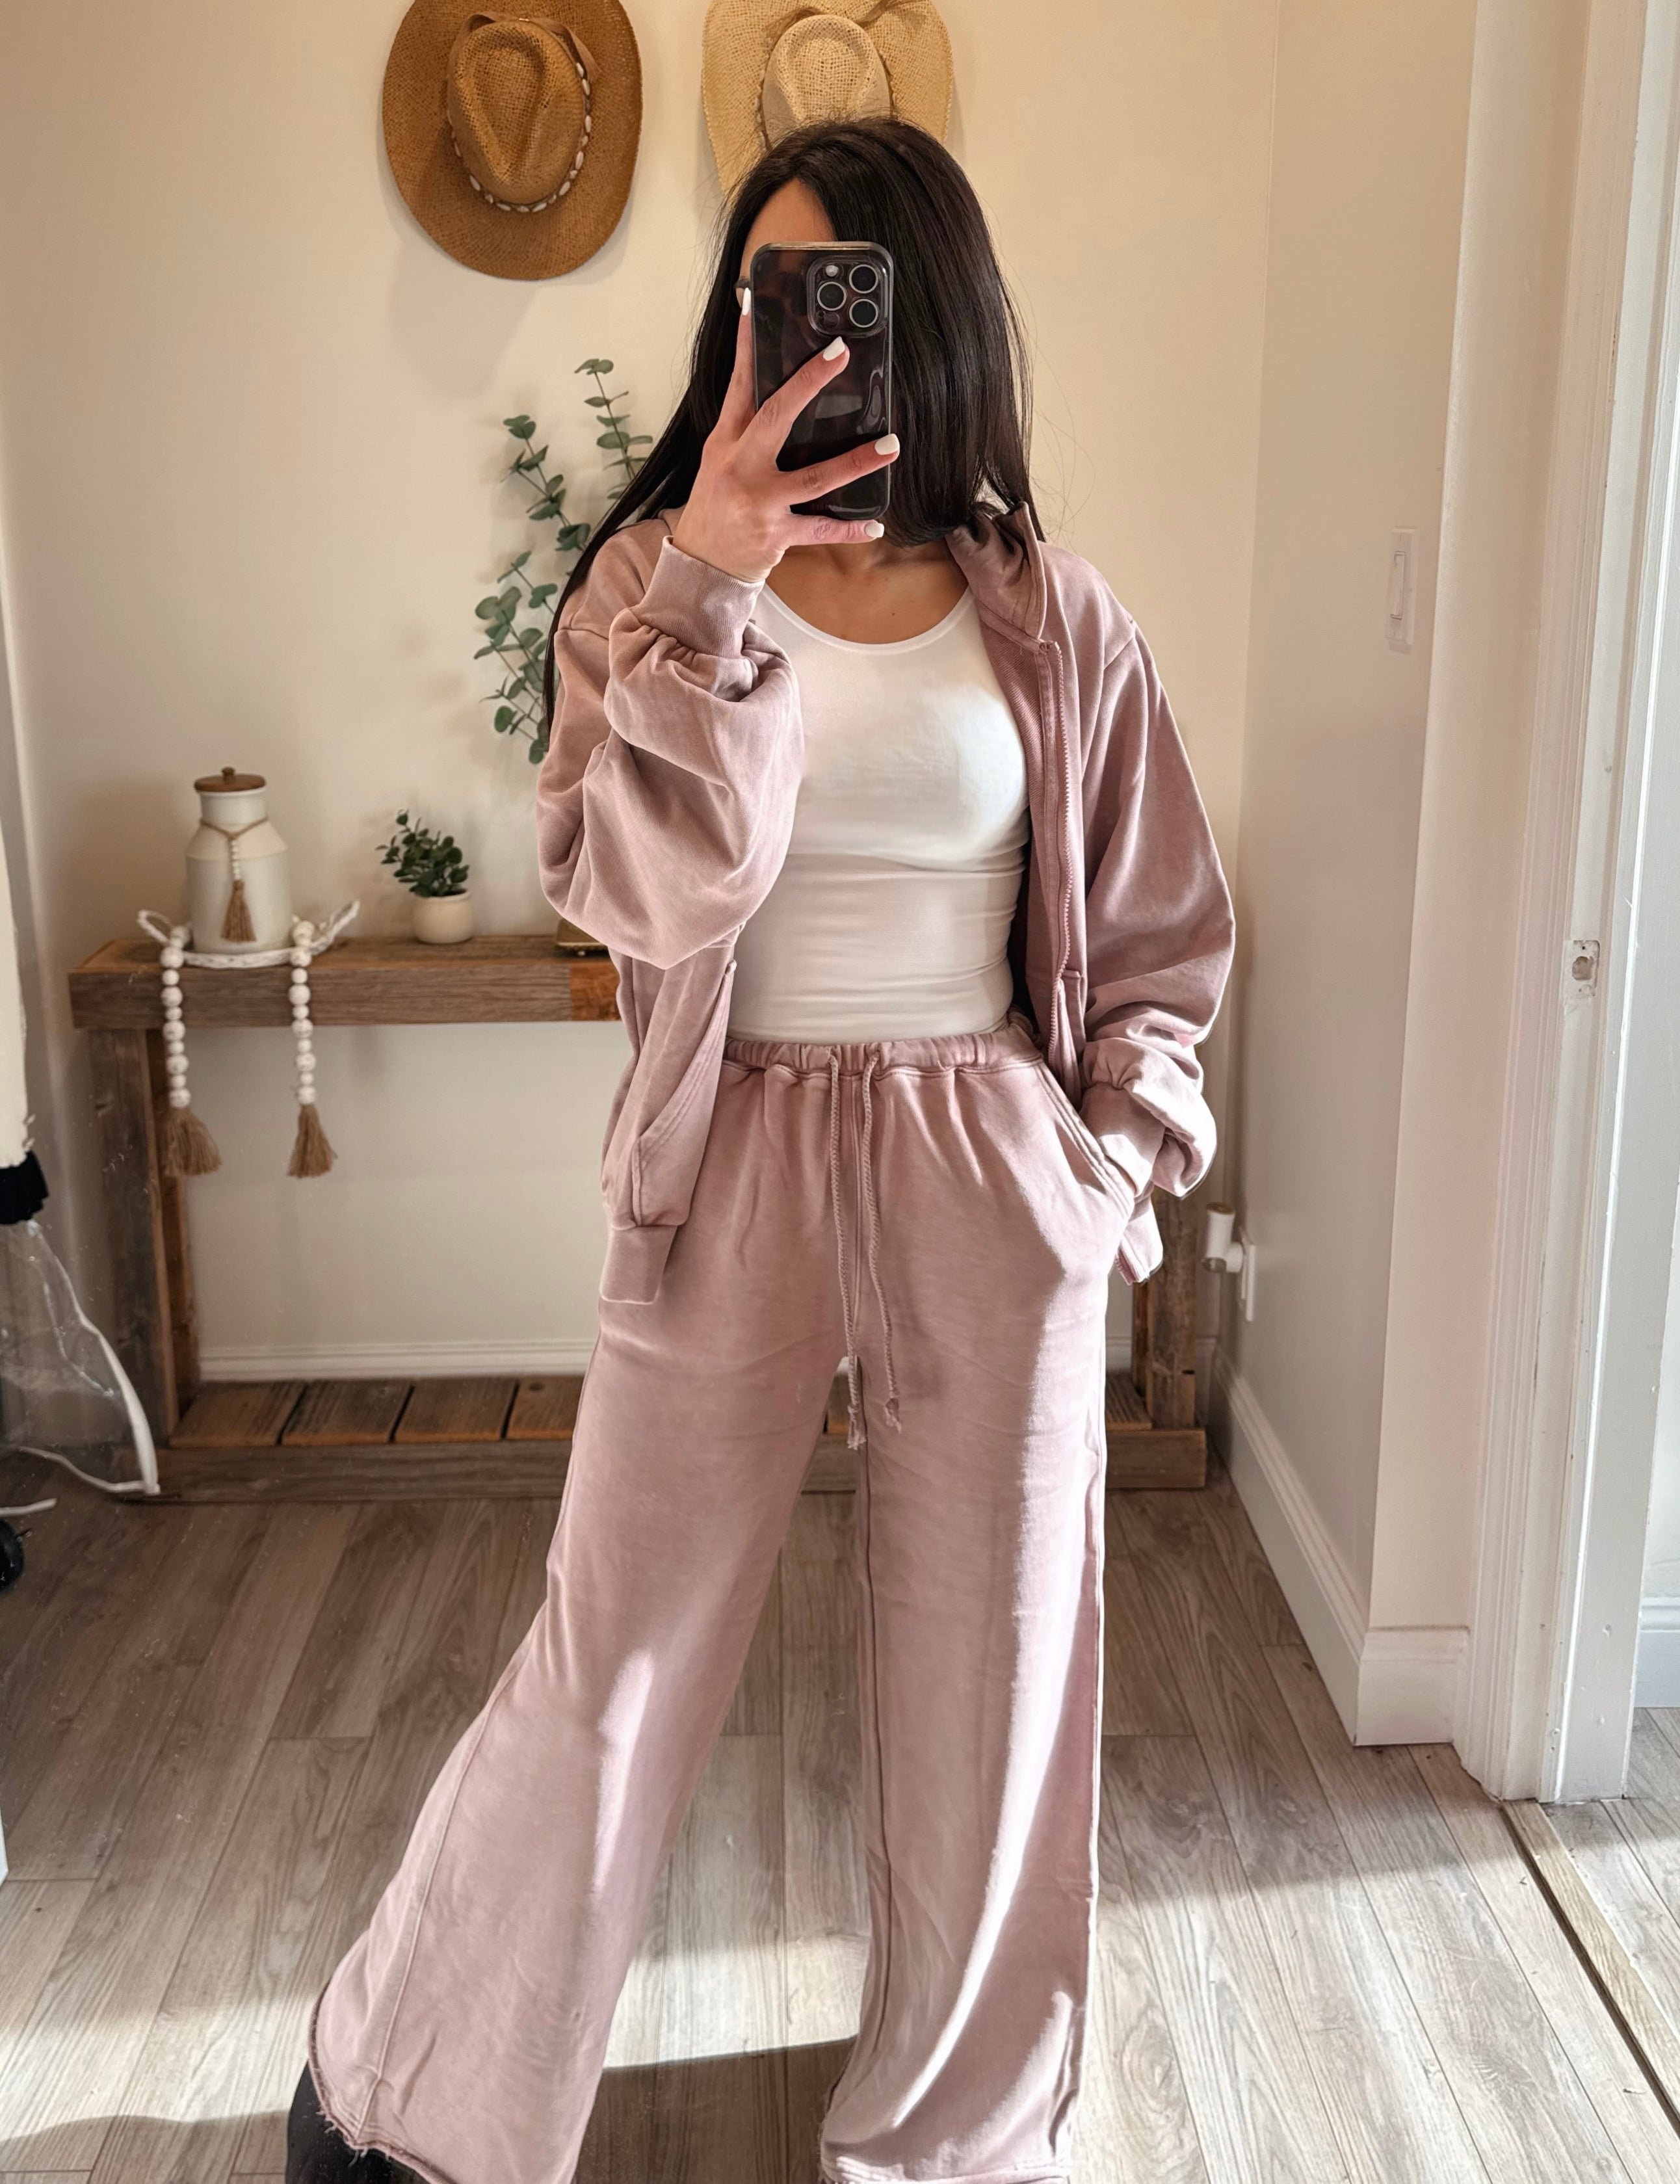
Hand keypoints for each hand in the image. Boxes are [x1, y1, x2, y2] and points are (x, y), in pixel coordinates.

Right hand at [670, 292, 899, 583]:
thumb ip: (746, 430)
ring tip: (891, 444)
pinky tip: (875, 525)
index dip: (746, 347)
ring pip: (814, 477)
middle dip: (809, 382)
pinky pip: (821, 530)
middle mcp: (741, 468)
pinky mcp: (776, 535)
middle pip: (777, 416)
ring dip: (856, 461)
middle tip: (841, 353)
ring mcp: (760, 503)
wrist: (701, 567)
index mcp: (725, 443)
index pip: (738, 387)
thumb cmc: (716, 508)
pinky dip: (850, 531)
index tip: (754, 306)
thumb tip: (784, 395)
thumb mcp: (720, 462)